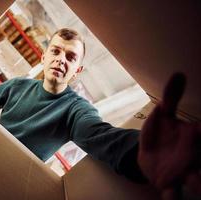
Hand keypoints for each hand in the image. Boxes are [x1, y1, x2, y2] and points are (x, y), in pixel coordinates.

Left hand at [138, 73, 200, 198]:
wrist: (147, 155)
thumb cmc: (160, 134)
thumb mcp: (163, 114)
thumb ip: (171, 97)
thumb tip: (179, 73)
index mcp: (194, 137)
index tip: (198, 128)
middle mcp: (193, 155)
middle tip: (198, 163)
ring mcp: (182, 171)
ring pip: (196, 181)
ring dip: (199, 183)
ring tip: (197, 183)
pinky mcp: (168, 183)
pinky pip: (173, 194)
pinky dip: (174, 198)